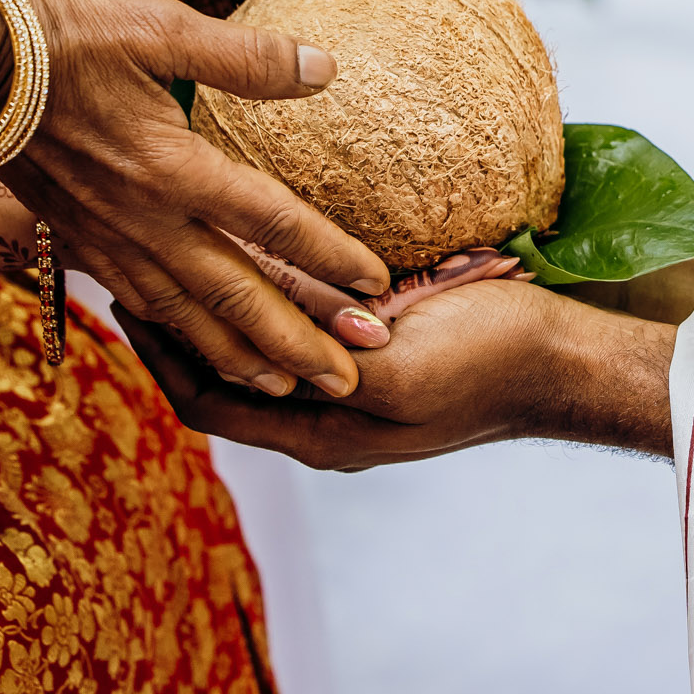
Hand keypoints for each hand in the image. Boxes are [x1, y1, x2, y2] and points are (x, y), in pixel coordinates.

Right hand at [0, 0, 389, 396]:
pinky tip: (199, 347)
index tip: (378, 286)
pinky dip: (179, 335)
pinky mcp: (76, 239)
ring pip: (186, 315)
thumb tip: (327, 68)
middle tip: (351, 381)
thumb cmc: (63, 36)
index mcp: (174, 169)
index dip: (329, 257)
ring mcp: (106, 238)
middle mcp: (143, 220)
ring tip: (286, 386)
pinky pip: (140, 303)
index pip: (272, 224)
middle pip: (236, 297)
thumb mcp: (161, 27)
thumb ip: (248, 57)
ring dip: (241, 355)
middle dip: (297, 343)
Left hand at [117, 278, 676, 469]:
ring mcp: (356, 398)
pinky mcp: (383, 366)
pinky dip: (272, 308)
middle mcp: (328, 422)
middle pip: (225, 383)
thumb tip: (253, 342)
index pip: (207, 399)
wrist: (568, 361)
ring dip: (221, 316)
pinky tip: (268, 264)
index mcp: (322, 433)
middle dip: (176, 330)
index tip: (124, 293)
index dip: (158, 353)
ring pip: (263, 360)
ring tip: (183, 259)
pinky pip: (306, 341)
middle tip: (136, 265)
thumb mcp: (401, 362)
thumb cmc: (493, 359)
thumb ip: (326, 359)